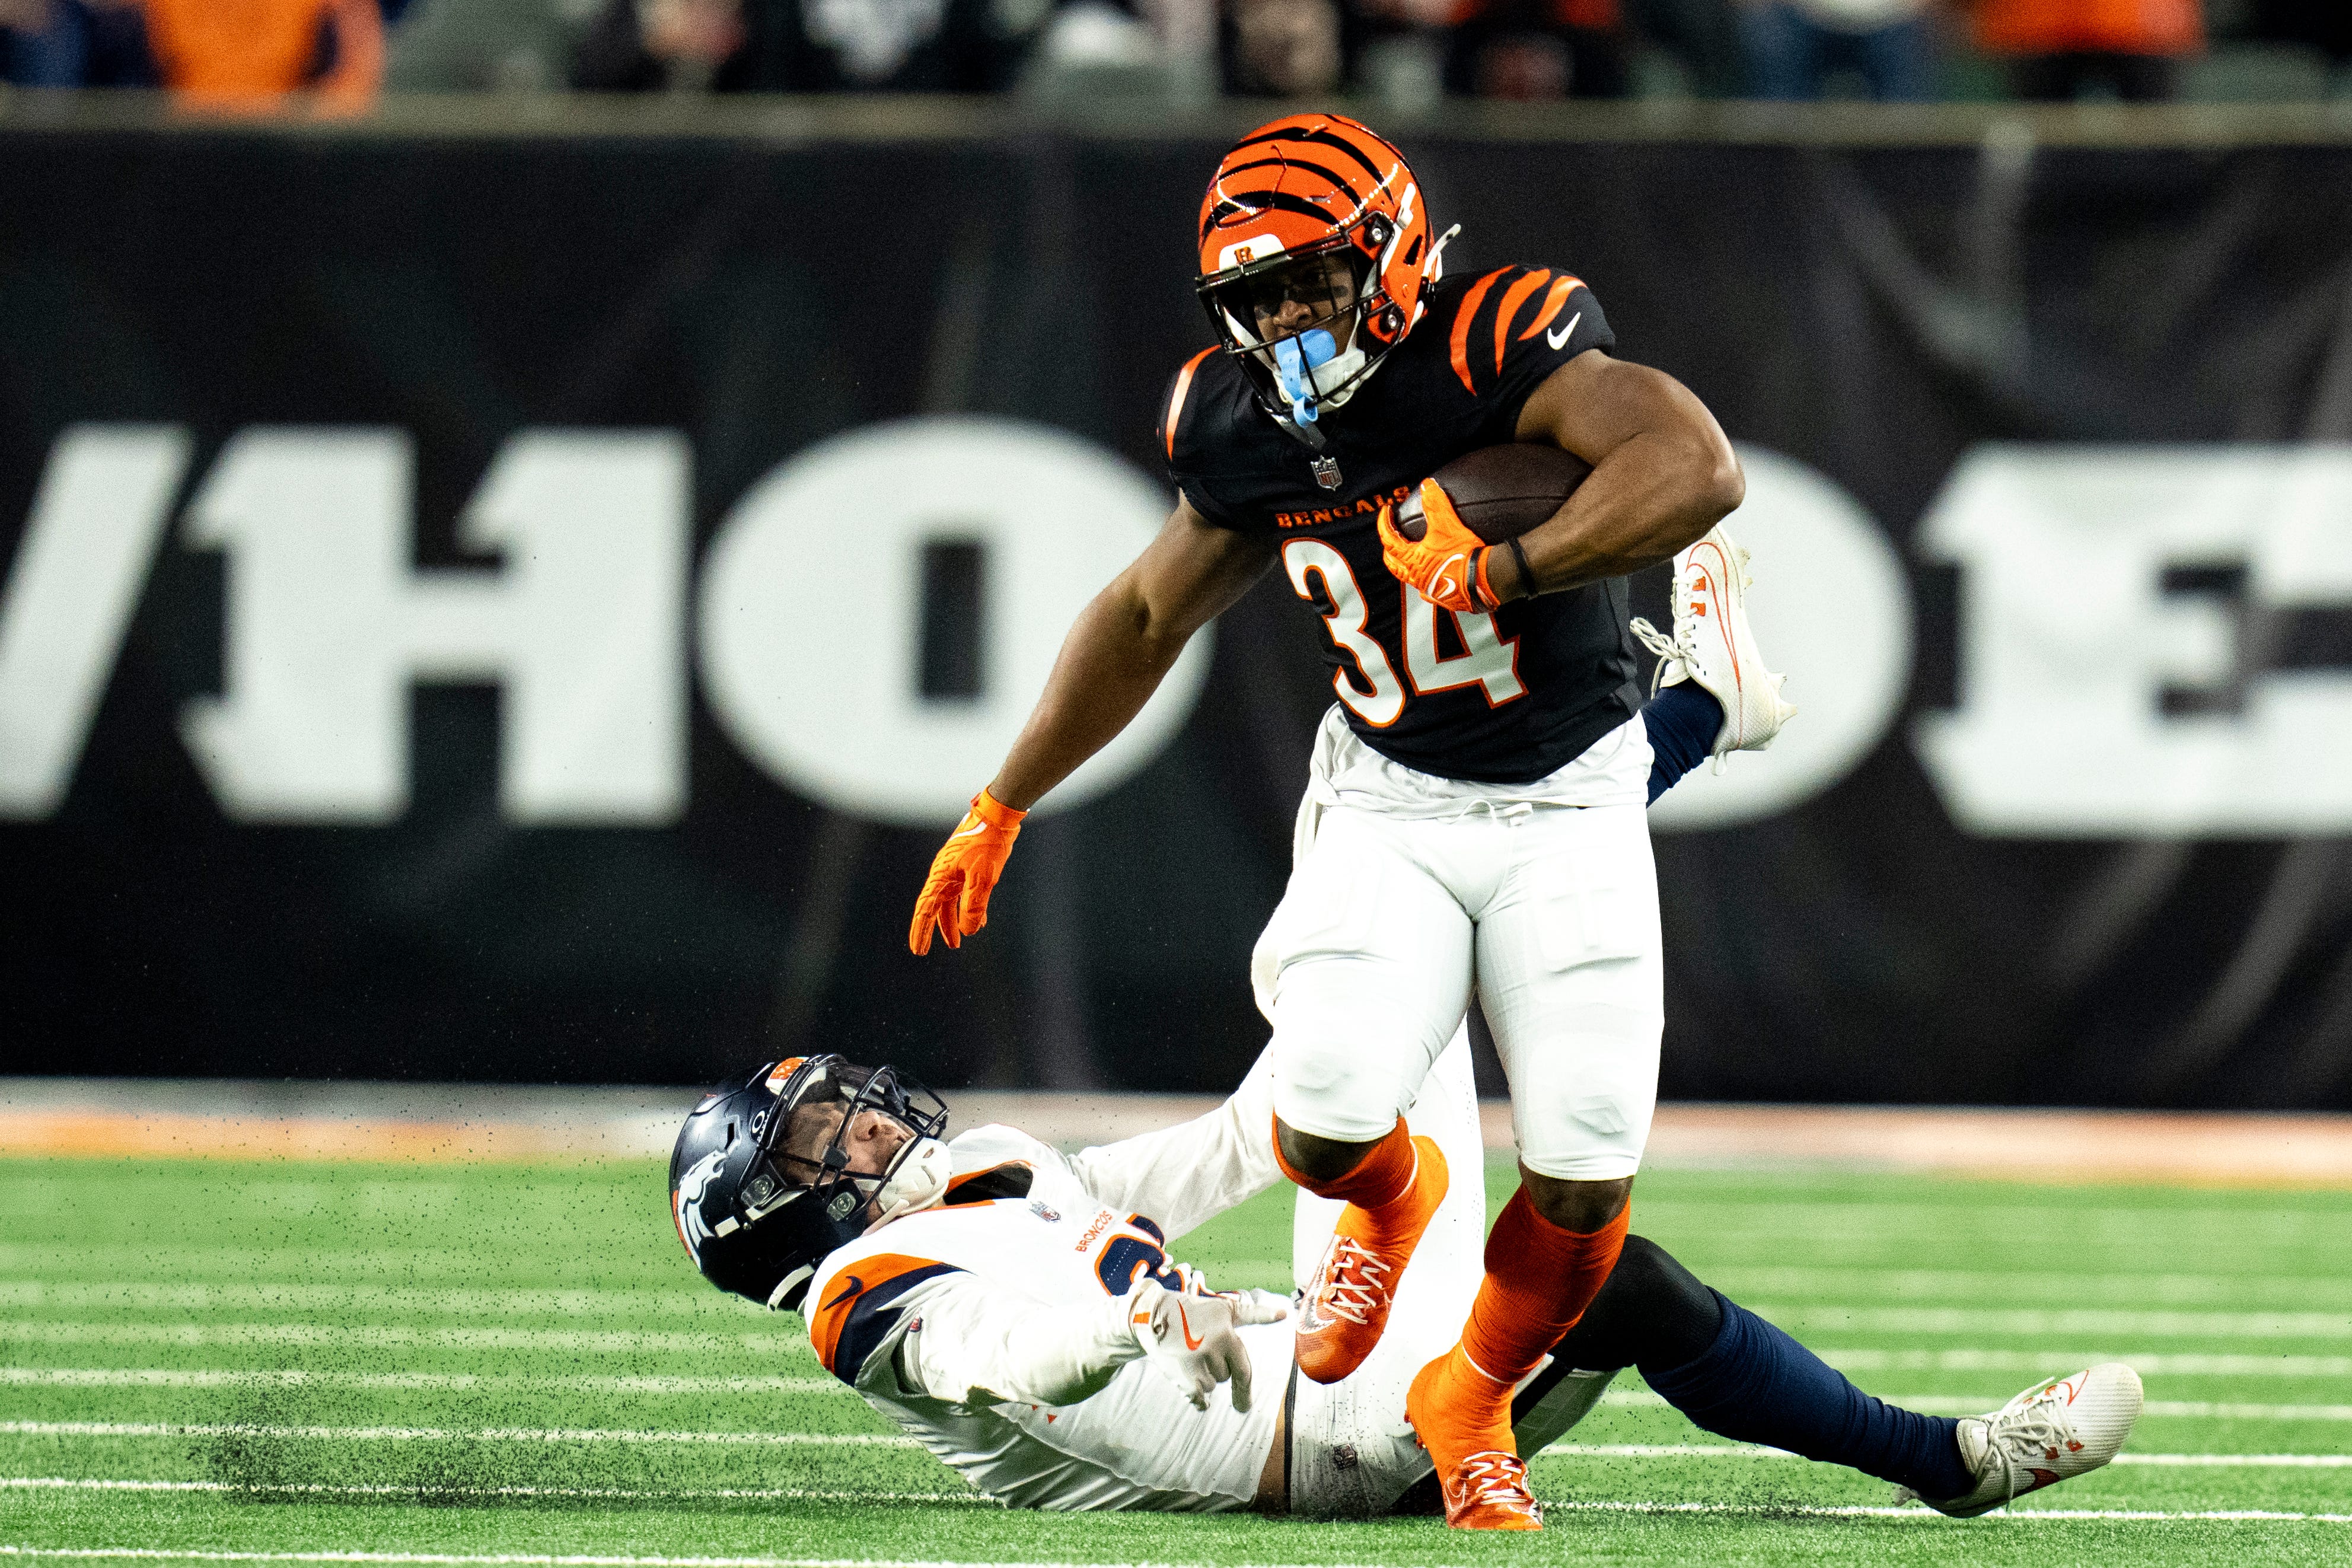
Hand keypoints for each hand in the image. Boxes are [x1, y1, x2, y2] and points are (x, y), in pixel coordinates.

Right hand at [908, 789, 1025, 954]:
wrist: (997, 816)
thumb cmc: (987, 844)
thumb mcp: (982, 878)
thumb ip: (974, 906)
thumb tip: (967, 930)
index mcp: (941, 876)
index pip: (926, 909)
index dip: (921, 931)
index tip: (918, 950)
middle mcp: (943, 874)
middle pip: (935, 907)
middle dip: (934, 930)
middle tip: (926, 950)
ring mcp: (955, 870)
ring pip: (950, 902)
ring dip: (953, 922)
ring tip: (958, 942)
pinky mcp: (968, 867)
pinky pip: (965, 893)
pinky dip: (970, 908)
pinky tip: (980, 922)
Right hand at [1126, 1277, 1288, 1410]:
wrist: (1152, 1315)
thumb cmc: (1195, 1311)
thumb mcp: (1225, 1309)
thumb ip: (1255, 1314)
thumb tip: (1284, 1315)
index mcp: (1227, 1336)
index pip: (1243, 1371)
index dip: (1244, 1392)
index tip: (1244, 1409)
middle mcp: (1213, 1352)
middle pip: (1226, 1377)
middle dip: (1218, 1367)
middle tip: (1202, 1349)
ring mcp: (1196, 1366)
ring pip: (1211, 1386)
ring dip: (1204, 1377)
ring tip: (1190, 1355)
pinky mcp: (1181, 1378)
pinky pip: (1197, 1398)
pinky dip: (1196, 1397)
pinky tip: (1188, 1382)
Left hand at [1377, 477, 1499, 613]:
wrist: (1485, 581)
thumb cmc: (1464, 556)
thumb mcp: (1448, 525)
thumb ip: (1436, 504)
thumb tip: (1427, 486)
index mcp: (1413, 560)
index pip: (1389, 540)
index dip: (1384, 523)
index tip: (1386, 512)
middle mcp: (1417, 578)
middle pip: (1393, 564)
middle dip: (1389, 550)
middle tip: (1390, 539)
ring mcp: (1430, 590)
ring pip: (1409, 579)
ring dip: (1406, 568)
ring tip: (1408, 560)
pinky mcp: (1445, 599)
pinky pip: (1429, 592)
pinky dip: (1426, 585)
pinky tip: (1431, 581)